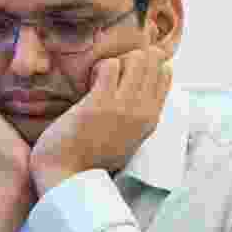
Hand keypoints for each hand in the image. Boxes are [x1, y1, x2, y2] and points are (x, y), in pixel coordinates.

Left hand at [31, 46, 172, 194]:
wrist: (66, 175)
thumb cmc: (89, 157)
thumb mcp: (126, 139)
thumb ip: (135, 117)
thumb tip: (136, 92)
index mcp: (150, 120)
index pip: (165, 76)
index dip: (147, 64)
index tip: (127, 71)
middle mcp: (142, 112)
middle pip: (153, 61)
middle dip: (133, 56)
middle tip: (112, 69)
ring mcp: (123, 107)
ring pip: (136, 59)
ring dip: (116, 60)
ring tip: (100, 77)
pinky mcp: (100, 104)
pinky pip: (110, 66)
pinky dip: (100, 66)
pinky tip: (89, 81)